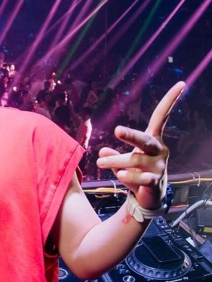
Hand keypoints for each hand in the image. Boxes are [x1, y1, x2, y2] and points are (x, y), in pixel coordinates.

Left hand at [96, 81, 185, 209]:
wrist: (149, 198)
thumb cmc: (135, 173)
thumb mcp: (122, 162)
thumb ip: (112, 155)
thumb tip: (102, 151)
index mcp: (153, 140)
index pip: (162, 117)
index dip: (170, 101)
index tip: (181, 83)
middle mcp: (159, 151)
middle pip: (145, 140)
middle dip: (131, 135)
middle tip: (116, 130)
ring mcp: (159, 167)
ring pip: (135, 160)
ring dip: (115, 161)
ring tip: (100, 163)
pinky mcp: (156, 181)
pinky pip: (142, 177)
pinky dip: (129, 175)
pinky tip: (119, 174)